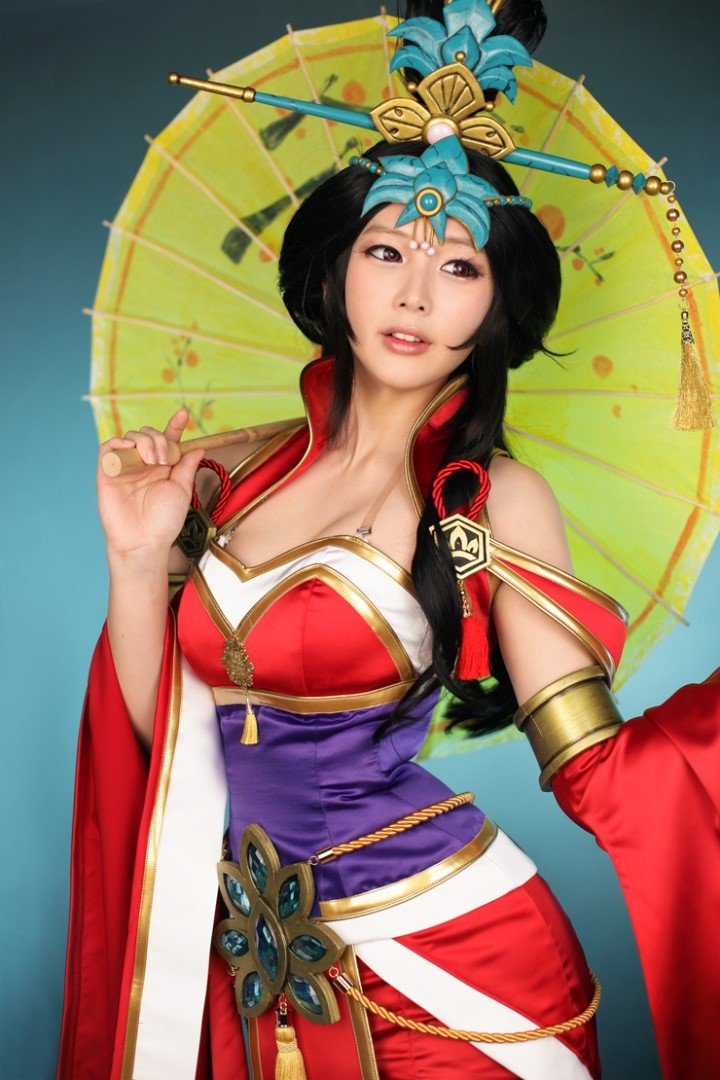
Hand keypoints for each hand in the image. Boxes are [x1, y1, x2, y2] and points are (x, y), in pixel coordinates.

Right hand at [97, 408, 205, 557]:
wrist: (144, 540)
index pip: (168, 440)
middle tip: (164, 458)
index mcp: (163, 467)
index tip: (183, 414)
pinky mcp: (108, 473)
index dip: (175, 425)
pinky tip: (130, 449)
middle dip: (158, 439)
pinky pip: (108, 448)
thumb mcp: (182, 489)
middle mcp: (144, 465)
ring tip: (152, 460)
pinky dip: (118, 443)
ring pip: (130, 438)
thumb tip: (199, 445)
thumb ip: (187, 466)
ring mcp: (126, 467)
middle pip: (149, 435)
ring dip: (143, 441)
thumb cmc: (164, 520)